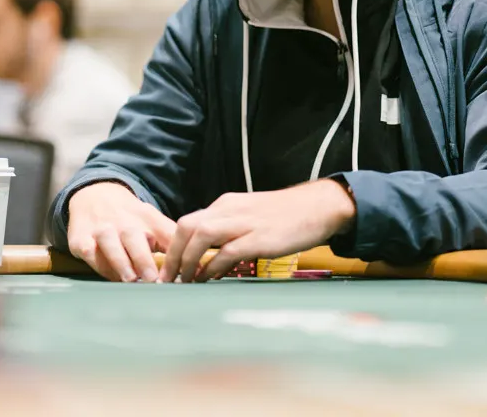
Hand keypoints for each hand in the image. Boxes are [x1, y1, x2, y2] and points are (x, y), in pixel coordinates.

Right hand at [66, 182, 175, 282]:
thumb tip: (197, 266)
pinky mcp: (81, 239)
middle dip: (142, 258)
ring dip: (119, 260)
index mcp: (147, 219)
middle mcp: (123, 222)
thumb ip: (172, 242)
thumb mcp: (154, 223)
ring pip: (109, 242)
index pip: (164, 234)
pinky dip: (98, 264)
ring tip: (130, 278)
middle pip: (133, 236)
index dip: (173, 251)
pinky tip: (109, 276)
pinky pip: (89, 252)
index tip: (180, 272)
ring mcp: (101, 230)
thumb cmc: (131, 218)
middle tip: (152, 279)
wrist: (95, 196)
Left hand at [157, 180, 355, 282]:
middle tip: (169, 279)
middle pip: (187, 227)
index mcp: (225, 204)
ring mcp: (244, 223)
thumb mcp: (249, 215)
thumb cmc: (285, 216)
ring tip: (186, 282)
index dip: (173, 247)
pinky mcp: (259, 238)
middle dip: (174, 255)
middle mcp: (229, 210)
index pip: (188, 222)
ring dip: (188, 261)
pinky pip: (227, 252)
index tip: (168, 269)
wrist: (318, 207)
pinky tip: (211, 279)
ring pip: (201, 236)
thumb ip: (228, 229)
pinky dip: (213, 267)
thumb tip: (208, 256)